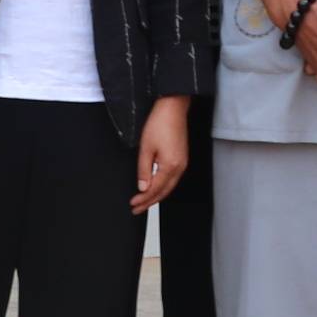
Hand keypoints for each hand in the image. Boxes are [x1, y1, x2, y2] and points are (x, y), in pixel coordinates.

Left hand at [130, 97, 190, 214]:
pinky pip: (173, 179)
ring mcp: (183, 163)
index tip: (133, 204)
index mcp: (170, 166)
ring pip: (169, 187)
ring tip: (144, 202)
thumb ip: (144, 170)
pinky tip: (156, 187)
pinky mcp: (182, 158)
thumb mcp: (146, 148)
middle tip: (137, 209)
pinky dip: (163, 187)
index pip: (155, 189)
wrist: (173, 108)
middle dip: (150, 202)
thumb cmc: (159, 123)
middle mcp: (180, 167)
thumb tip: (143, 188)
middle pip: (164, 192)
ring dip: (157, 196)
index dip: (143, 199)